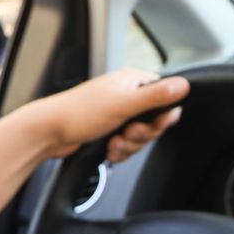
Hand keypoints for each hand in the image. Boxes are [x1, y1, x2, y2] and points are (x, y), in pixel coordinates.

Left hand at [21, 70, 187, 162]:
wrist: (49, 133)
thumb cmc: (79, 113)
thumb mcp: (124, 104)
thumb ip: (156, 96)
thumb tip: (184, 85)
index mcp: (132, 82)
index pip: (164, 97)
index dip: (162, 116)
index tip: (152, 124)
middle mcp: (126, 96)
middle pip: (154, 121)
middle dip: (142, 135)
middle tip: (127, 133)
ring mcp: (117, 114)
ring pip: (141, 138)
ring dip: (129, 146)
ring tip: (113, 142)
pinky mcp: (109, 131)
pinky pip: (127, 146)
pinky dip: (119, 151)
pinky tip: (107, 148)